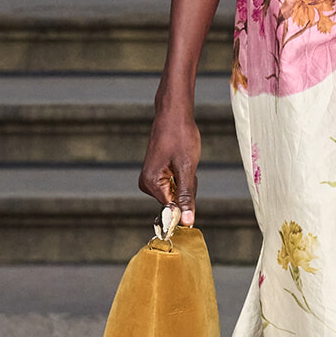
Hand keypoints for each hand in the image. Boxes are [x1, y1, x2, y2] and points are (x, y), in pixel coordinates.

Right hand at [139, 100, 200, 226]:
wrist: (174, 114)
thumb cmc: (180, 136)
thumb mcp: (187, 168)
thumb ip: (186, 197)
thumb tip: (186, 222)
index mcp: (150, 184)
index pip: (171, 209)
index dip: (186, 201)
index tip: (189, 180)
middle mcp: (146, 184)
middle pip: (175, 201)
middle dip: (187, 188)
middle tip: (186, 165)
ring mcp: (150, 179)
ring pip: (176, 192)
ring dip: (185, 181)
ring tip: (182, 160)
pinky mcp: (155, 174)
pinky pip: (174, 184)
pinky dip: (182, 175)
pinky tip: (180, 160)